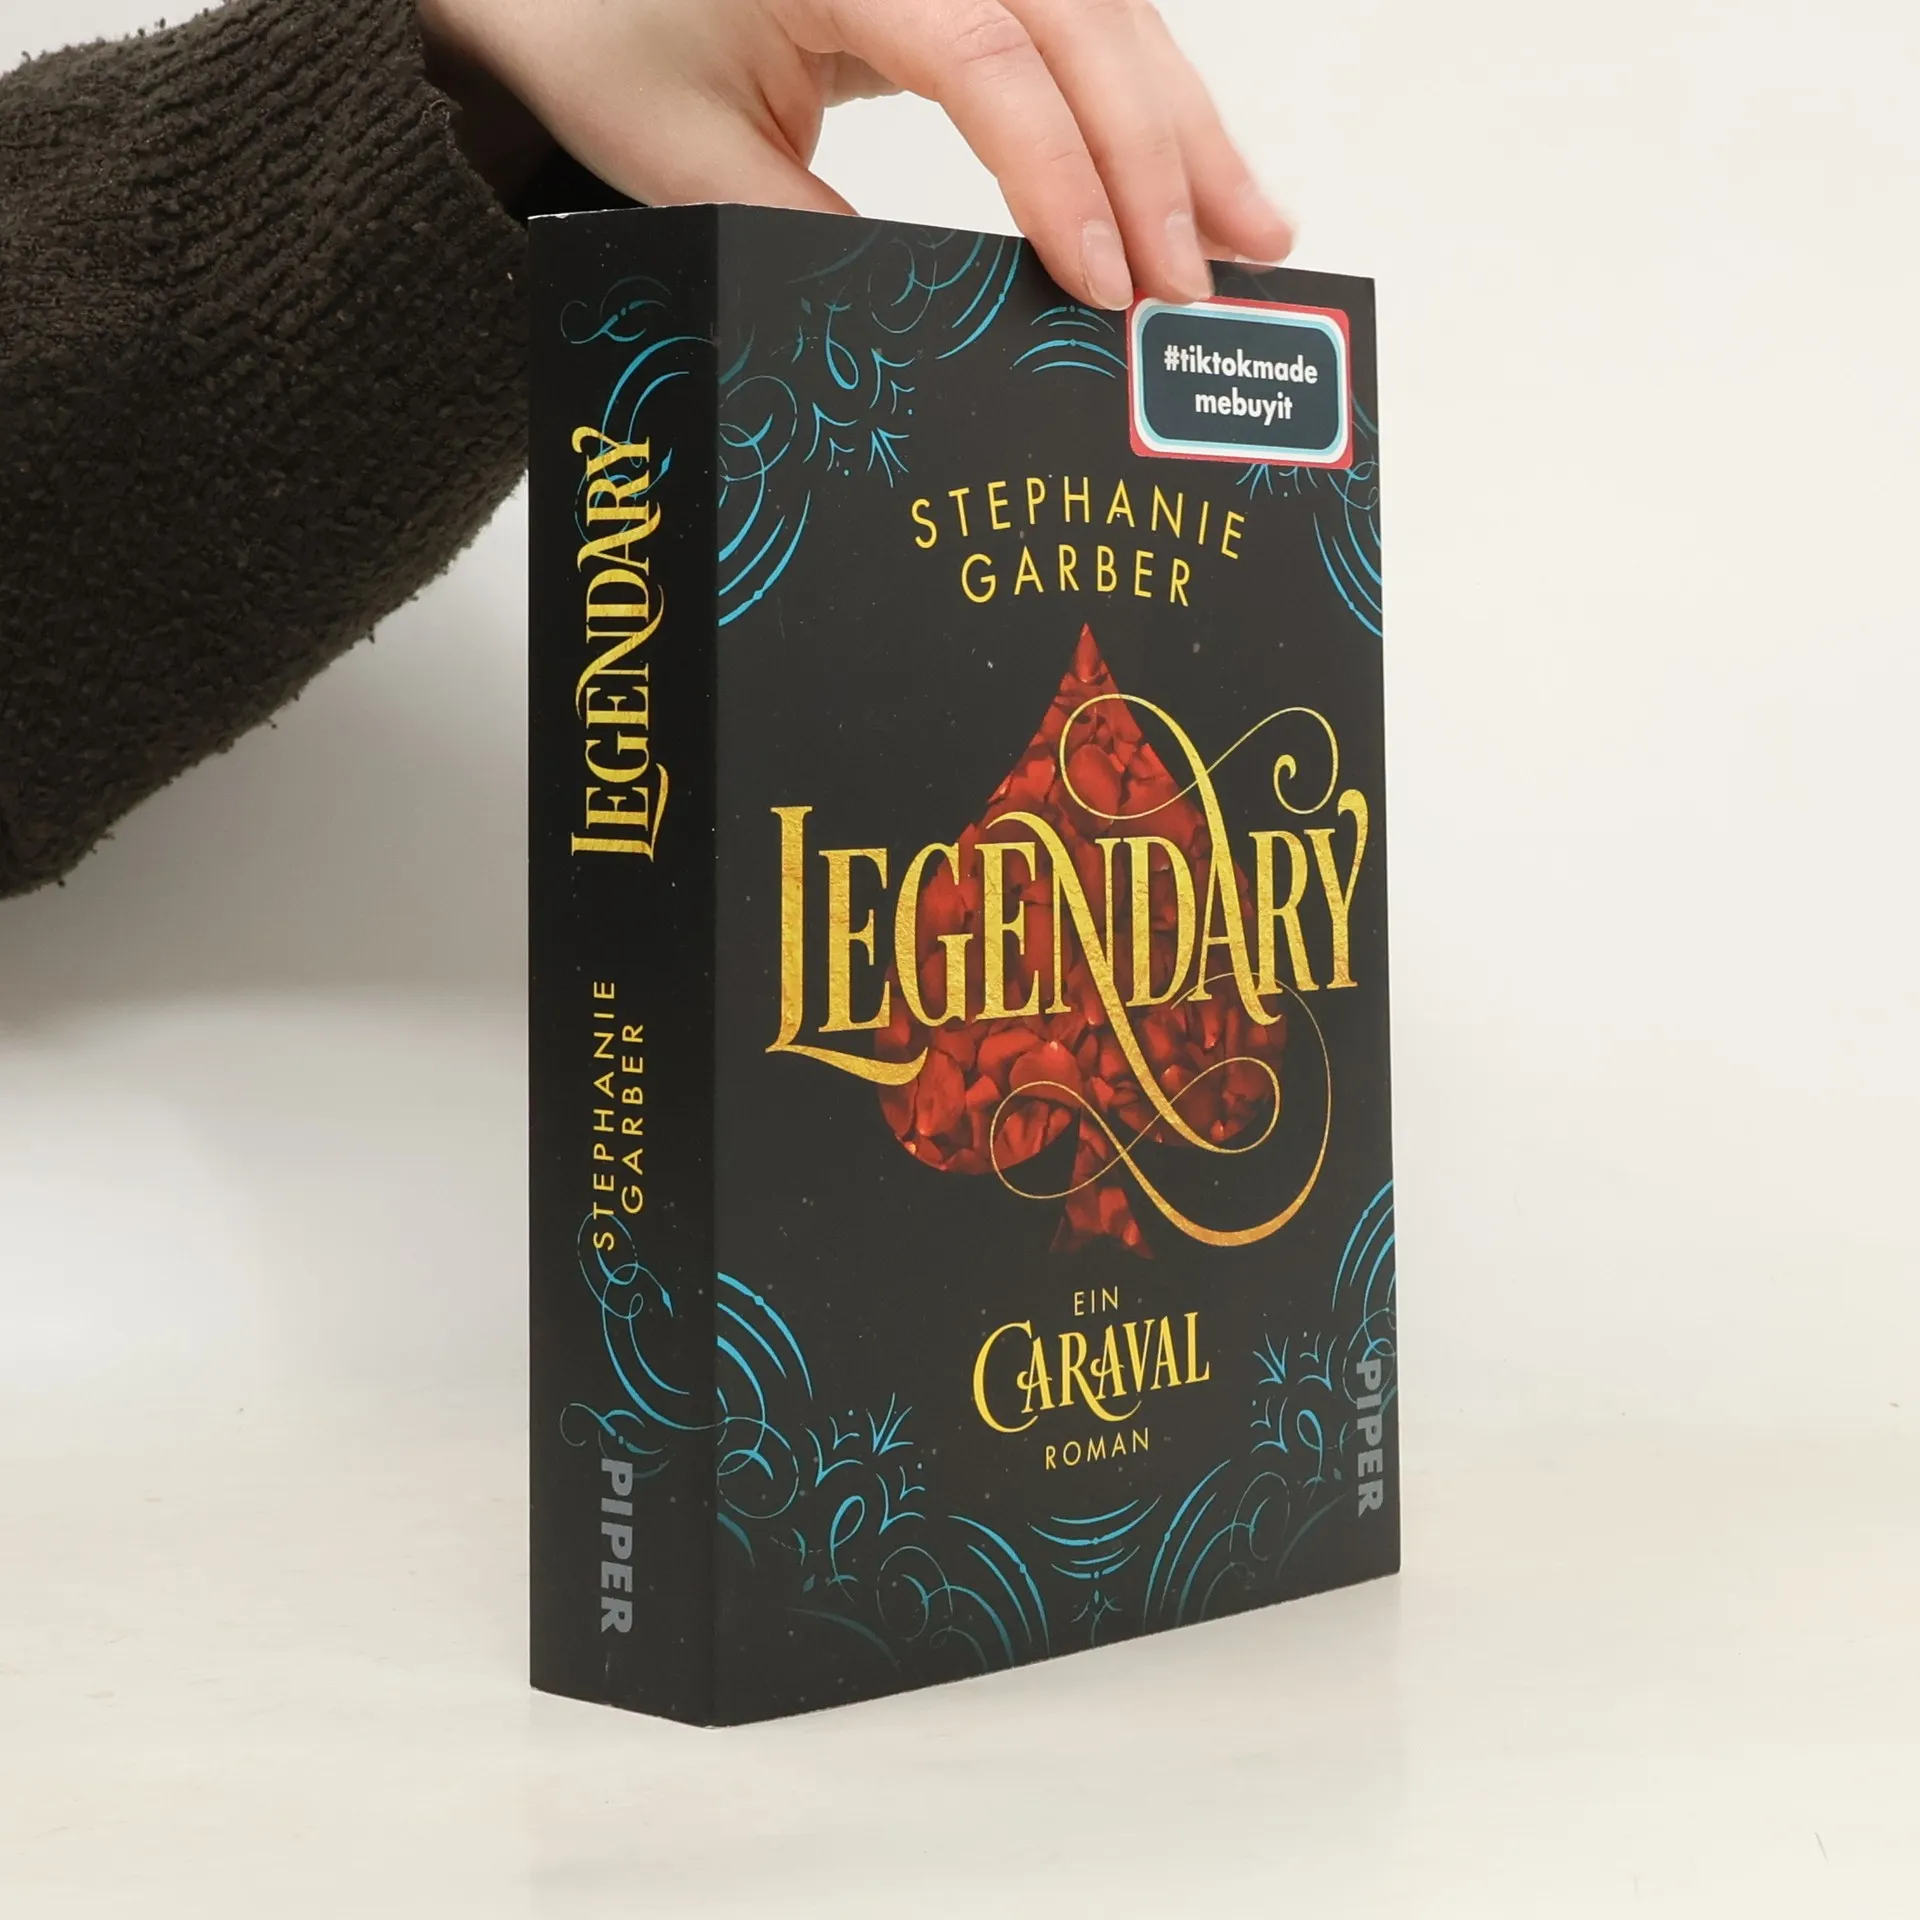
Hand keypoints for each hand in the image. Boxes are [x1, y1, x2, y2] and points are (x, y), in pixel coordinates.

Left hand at [416, 0, 1292, 308]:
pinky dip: (1143, 96)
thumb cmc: (602, 33)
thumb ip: (809, 241)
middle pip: (1085, 25)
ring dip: (1184, 125)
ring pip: (1109, 11)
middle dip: (1162, 160)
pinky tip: (1190, 165)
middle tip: (1211, 282)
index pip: (992, 63)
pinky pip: (1085, 14)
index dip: (1065, 181)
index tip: (1110, 289)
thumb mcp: (686, 161)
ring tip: (1252, 229)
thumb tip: (938, 327)